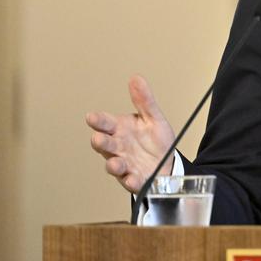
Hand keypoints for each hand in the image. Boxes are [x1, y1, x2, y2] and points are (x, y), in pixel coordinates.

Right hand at [86, 75, 174, 192]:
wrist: (169, 164)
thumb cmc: (156, 141)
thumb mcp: (153, 118)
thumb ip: (144, 100)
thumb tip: (136, 78)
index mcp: (120, 129)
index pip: (105, 123)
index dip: (98, 120)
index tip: (92, 117)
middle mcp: (119, 147)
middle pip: (105, 144)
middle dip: (101, 142)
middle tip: (99, 139)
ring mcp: (125, 164)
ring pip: (114, 164)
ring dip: (113, 164)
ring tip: (115, 163)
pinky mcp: (134, 179)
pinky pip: (130, 181)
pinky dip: (130, 181)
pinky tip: (131, 179)